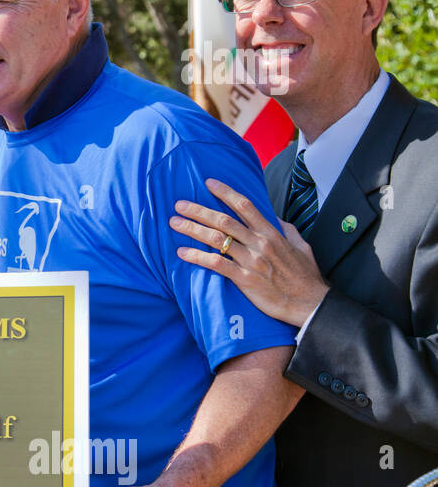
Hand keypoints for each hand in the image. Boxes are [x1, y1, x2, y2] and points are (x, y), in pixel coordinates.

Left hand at [171, 178, 328, 326]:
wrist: (311, 303)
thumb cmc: (305, 277)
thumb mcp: (301, 246)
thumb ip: (285, 230)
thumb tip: (272, 217)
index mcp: (272, 233)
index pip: (245, 205)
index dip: (225, 192)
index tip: (208, 183)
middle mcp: (260, 243)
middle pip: (224, 220)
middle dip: (199, 210)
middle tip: (179, 204)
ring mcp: (252, 261)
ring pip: (217, 239)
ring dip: (193, 229)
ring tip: (174, 223)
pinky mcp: (245, 279)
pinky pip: (216, 264)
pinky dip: (197, 257)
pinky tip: (182, 253)